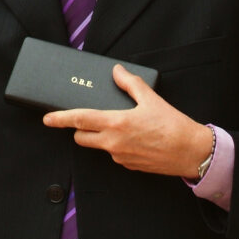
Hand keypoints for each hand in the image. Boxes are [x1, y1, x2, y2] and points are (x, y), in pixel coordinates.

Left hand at [43, 64, 212, 177]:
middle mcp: (113, 143)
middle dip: (79, 130)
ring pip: (99, 147)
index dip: (60, 119)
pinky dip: (118, 146)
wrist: (191, 152)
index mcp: (116, 123)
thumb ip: (130, 83)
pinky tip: (135, 139)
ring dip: (100, 138)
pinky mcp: (129, 166)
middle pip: (82, 138)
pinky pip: (115, 155)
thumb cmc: (173, 125)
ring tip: (121, 126)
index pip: (79, 120)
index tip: (47, 118)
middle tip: (87, 120)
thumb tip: (117, 71)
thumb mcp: (151, 98)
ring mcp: (120, 157)